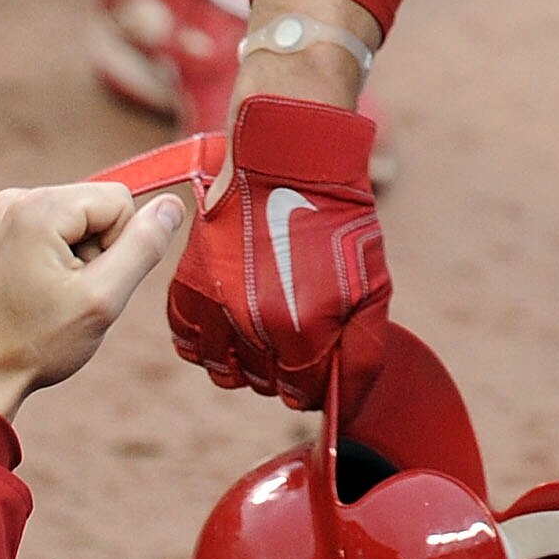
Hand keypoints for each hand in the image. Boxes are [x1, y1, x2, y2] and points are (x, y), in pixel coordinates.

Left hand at [0, 184, 188, 419]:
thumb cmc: (34, 344)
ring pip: (73, 218)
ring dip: (75, 254)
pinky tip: (34, 288)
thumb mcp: (104, 298)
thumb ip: (145, 245)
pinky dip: (51, 255)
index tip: (89, 282)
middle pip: (95, 206)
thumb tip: (172, 205)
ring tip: (49, 294)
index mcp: (37, 209)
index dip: (119, 244)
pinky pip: (47, 227)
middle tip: (69, 292)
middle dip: (96, 248)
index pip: (119, 200)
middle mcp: (11, 201)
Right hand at [168, 96, 389, 411]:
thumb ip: (361, 346)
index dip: (314, 388)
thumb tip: (348, 394)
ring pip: (223, 371)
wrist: (287, 164)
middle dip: (283, 373)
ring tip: (265, 337)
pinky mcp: (187, 289)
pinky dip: (207, 342)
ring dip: (245, 364)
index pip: (302, 392)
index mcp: (304, 330)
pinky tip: (230, 325)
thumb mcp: (371, 284)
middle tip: (297, 345)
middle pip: (263, 384)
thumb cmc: (336, 222)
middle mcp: (254, 327)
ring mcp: (216, 309)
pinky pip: (188, 342)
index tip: (319, 376)